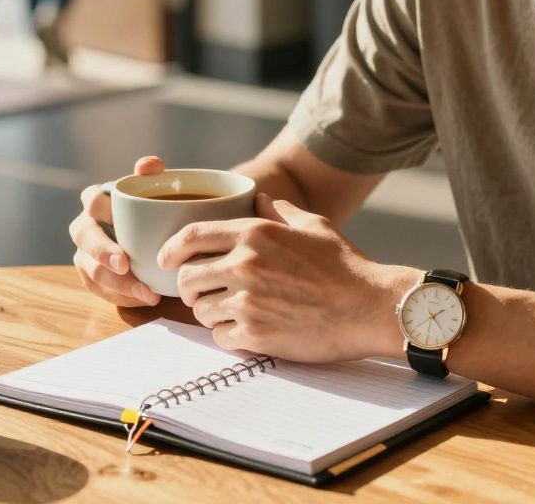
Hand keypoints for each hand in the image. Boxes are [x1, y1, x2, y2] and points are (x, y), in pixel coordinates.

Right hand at [69, 156, 165, 306]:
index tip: (117, 218)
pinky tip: (145, 299)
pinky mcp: (91, 279)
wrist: (150, 243)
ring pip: (91, 270)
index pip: (91, 199)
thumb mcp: (152, 193)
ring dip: (118, 283)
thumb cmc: (148, 214)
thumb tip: (151, 165)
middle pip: (84, 238)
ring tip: (147, 293)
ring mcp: (84, 256)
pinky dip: (122, 297)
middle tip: (125, 264)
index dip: (100, 209)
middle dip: (102, 252)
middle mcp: (84, 228)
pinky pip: (100, 291)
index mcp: (96, 202)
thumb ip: (150, 177)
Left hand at [157, 193, 419, 362]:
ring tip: (228, 312)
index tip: (165, 257)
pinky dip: (228, 335)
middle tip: (201, 291)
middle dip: (190, 285)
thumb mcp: (312, 225)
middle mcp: (245, 266)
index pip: (191, 236)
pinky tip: (246, 330)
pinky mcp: (256, 335)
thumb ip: (278, 210)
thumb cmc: (344, 265)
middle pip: (188, 276)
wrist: (369, 307)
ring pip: (201, 310)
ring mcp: (248, 302)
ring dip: (210, 312)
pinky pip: (220, 336)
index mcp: (255, 234)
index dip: (171, 247)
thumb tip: (257, 198)